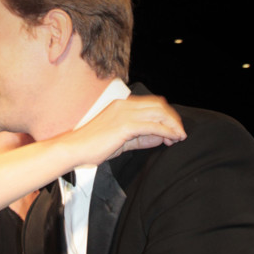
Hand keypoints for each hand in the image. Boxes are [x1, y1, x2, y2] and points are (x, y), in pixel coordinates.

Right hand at [71, 94, 185, 163]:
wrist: (74, 149)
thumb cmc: (92, 146)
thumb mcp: (121, 141)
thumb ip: (141, 138)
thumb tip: (160, 138)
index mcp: (121, 105)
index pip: (152, 104)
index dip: (166, 116)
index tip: (172, 130)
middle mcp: (124, 105)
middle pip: (159, 106)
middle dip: (173, 119)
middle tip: (179, 133)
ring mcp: (124, 114)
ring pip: (158, 113)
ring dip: (172, 125)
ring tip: (178, 137)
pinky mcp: (125, 125)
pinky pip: (153, 126)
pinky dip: (166, 131)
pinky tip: (172, 138)